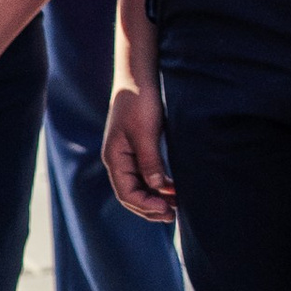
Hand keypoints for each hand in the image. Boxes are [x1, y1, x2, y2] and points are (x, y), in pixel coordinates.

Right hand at [103, 77, 175, 223]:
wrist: (139, 75)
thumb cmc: (139, 101)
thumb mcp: (145, 133)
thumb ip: (150, 161)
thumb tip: (157, 188)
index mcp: (114, 158)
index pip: (126, 194)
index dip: (146, 206)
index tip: (167, 211)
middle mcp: (118, 159)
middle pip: (131, 193)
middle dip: (151, 207)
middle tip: (173, 216)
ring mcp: (128, 153)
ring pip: (140, 185)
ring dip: (156, 197)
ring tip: (176, 205)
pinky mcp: (139, 146)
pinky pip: (146, 172)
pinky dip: (158, 183)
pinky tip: (173, 188)